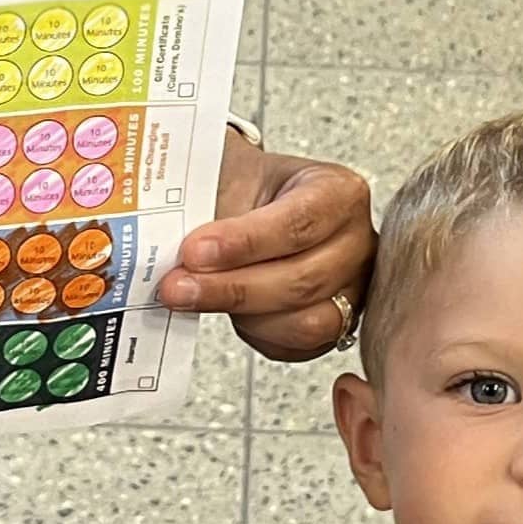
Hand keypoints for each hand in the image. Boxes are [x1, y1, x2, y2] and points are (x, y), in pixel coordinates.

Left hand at [158, 136, 373, 361]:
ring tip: (192, 298)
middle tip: (177, 286)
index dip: (245, 243)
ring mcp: (352, 288)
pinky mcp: (336, 325)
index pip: (299, 223)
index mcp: (339, 192)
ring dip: (240, 315)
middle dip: (231, 288)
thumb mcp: (228, 176)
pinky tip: (224, 312)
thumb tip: (165, 246)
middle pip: (302, 280)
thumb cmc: (246, 186)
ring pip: (305, 323)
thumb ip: (207, 207)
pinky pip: (298, 347)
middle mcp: (356, 242)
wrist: (251, 201)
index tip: (194, 251)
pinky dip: (256, 334)